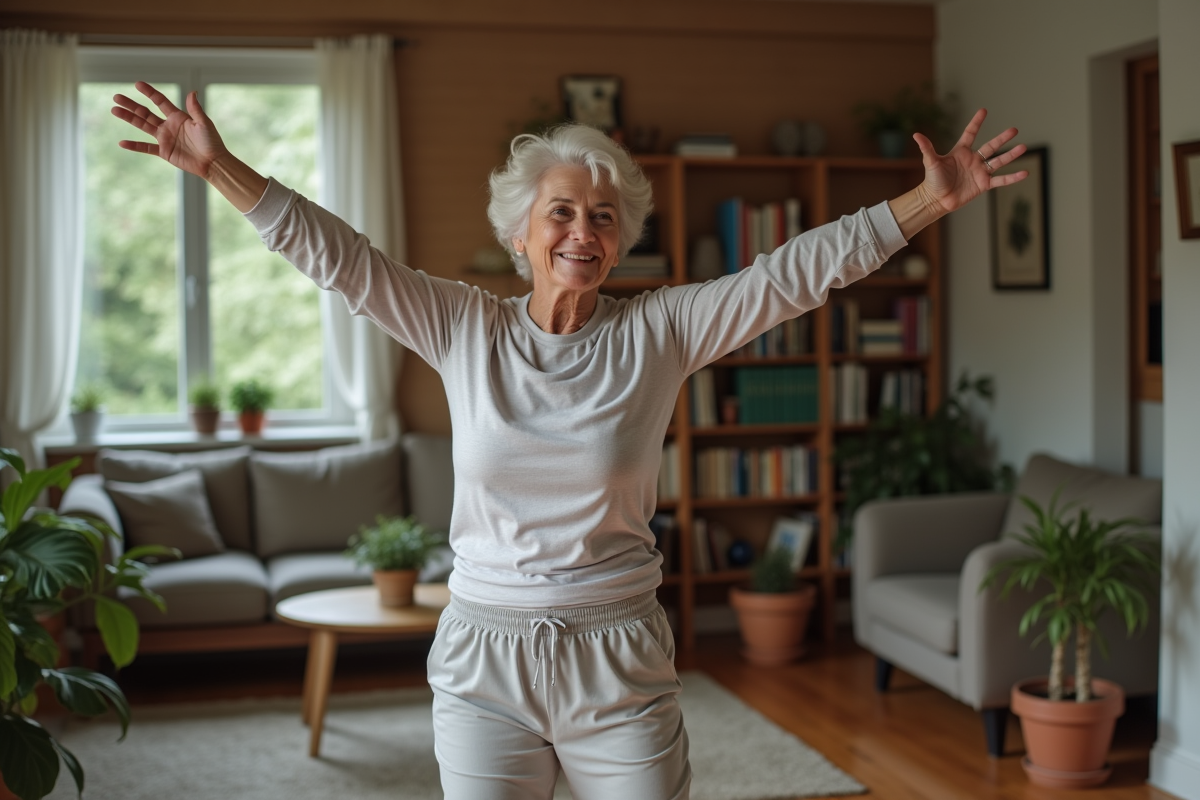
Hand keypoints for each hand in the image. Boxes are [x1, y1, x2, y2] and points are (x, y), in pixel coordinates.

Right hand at [111, 81, 228, 179]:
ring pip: (142, 126)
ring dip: (128, 118)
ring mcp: (165, 138)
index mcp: (178, 117)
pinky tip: (122, 143)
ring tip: (114, 110)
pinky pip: (146, 147)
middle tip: (116, 97)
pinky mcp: (164, 152)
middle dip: (131, 105)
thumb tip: (192, 91)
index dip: (149, 92)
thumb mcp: (204, 123)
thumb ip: (195, 109)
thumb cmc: (212, 142)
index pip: (160, 101)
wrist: (212, 162)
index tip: (137, 84)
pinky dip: (134, 146)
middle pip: (145, 113)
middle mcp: (168, 126)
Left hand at [914, 108, 1026, 214]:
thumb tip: (916, 135)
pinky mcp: (983, 184)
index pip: (970, 133)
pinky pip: (1001, 180)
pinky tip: (1025, 173)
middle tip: (1014, 130)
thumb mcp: (931, 162)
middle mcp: (973, 159)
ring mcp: (980, 172)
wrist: (936, 200)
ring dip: (1011, 155)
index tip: (984, 110)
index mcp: (961, 151)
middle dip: (1002, 138)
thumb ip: (927, 148)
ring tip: (1023, 147)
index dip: (976, 123)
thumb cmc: (932, 180)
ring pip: (998, 161)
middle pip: (990, 146)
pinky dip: (1012, 178)